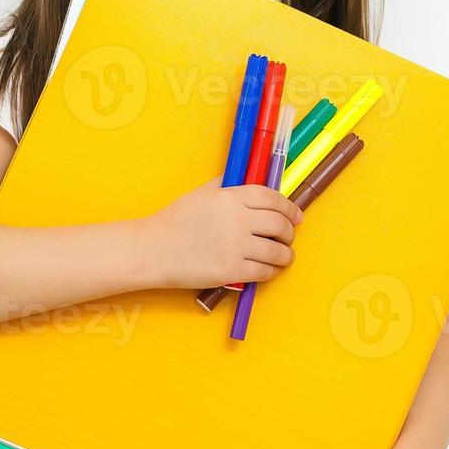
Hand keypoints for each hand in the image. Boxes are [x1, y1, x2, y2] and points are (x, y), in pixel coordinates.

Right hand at [139, 175, 302, 290]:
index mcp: (230, 197)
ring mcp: (235, 246)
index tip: (296, 215)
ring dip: (287, 254)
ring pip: (277, 251)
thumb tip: (246, 176)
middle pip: (279, 224)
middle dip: (290, 231)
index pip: (272, 198)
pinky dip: (272, 271)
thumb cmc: (175, 221)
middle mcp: (237, 220)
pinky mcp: (231, 271)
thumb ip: (225, 185)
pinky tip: (271, 269)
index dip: (289, 207)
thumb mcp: (201, 193)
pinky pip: (264, 271)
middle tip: (289, 236)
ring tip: (286, 256)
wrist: (153, 250)